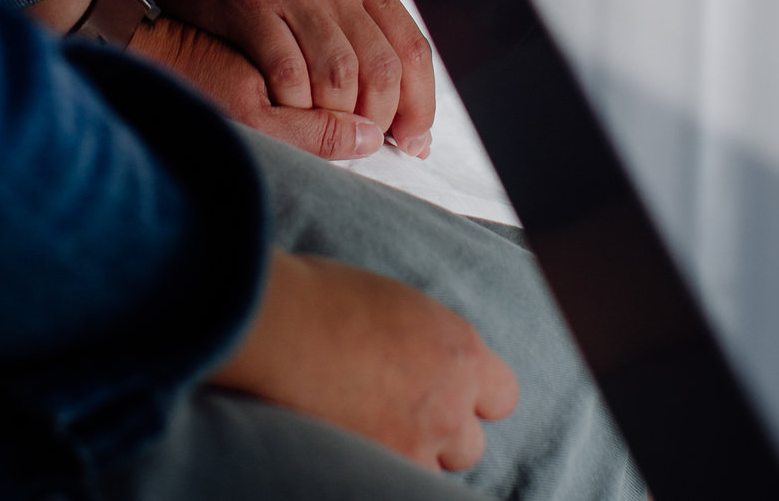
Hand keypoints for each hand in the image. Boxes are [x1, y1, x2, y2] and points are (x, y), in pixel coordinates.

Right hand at [116, 0, 436, 157]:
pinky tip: (283, 113)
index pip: (412, 47)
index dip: (421, 104)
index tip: (414, 141)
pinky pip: (287, 71)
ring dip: (335, 119)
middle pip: (383, 69)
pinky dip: (292, 106)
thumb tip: (389, 88)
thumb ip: (350, 17)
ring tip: (322, 135)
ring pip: (341, 76)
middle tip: (364, 146)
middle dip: (380, 121)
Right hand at [211, 251, 517, 470]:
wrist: (278, 325)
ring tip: (364, 434)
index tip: (446, 397)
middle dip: (438, 437)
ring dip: (407, 458)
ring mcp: (417, 442)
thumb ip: (421, 341)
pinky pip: (394, 486)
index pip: (500, 395)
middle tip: (396, 419)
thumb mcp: (394, 304)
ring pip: (431, 472)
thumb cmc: (320, 298)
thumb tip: (413, 358)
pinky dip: (374, 474)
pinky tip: (345, 452)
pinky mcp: (383, 469)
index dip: (472, 400)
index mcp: (459, 349)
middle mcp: (450, 401)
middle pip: (469, 445)